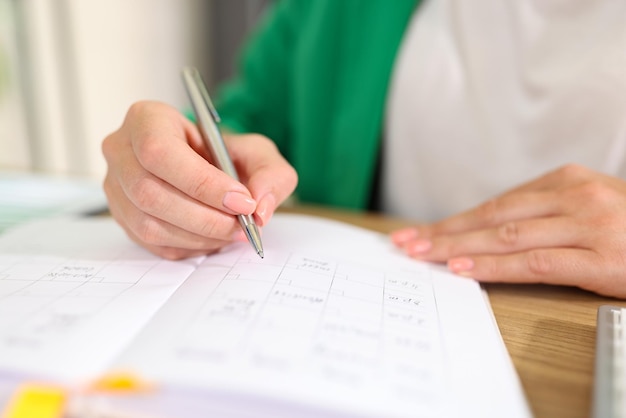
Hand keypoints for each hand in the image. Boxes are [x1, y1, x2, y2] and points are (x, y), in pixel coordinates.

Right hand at [102, 101, 296, 258]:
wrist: (209, 171)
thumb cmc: (226, 156)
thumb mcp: (259, 153)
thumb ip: (271, 173)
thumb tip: (260, 207)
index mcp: (147, 119)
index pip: (161, 152)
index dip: (202, 183)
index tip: (242, 201)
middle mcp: (121, 151)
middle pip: (149, 192)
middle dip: (203, 217)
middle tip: (240, 225)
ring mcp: (116, 187)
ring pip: (148, 223)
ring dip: (197, 235)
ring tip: (230, 232)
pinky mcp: (123, 218)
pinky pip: (150, 242)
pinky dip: (187, 246)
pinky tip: (212, 237)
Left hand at [391, 164, 625, 297]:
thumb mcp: (590, 207)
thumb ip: (545, 214)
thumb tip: (491, 232)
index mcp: (567, 182)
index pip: (496, 204)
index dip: (455, 219)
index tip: (422, 230)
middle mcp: (575, 197)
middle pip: (492, 217)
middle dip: (444, 232)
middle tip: (406, 242)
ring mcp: (589, 226)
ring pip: (505, 237)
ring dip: (457, 248)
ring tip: (422, 256)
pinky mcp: (601, 258)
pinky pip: (534, 262)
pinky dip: (494, 267)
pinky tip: (464, 270)